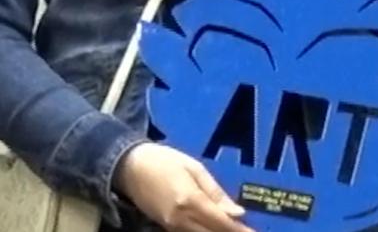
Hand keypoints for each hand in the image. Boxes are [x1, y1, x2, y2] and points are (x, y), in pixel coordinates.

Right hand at [115, 143, 253, 231]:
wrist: (128, 166)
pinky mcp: (164, 227)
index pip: (222, 222)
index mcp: (191, 200)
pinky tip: (215, 228)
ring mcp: (170, 226)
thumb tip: (238, 213)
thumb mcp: (195, 169)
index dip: (240, 230)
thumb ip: (216, 193)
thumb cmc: (165, 160)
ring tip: (236, 229)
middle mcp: (180, 219)